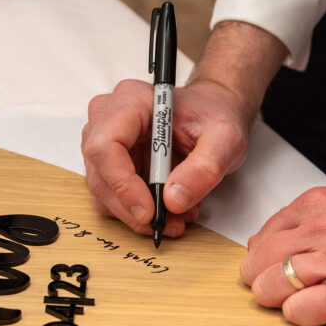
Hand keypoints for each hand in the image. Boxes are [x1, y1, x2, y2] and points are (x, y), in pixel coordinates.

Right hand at [81, 20, 288, 238]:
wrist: (210, 115)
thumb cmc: (213, 116)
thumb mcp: (225, 139)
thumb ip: (204, 168)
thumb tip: (173, 200)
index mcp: (130, 101)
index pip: (105, 146)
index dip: (122, 184)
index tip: (149, 211)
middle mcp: (108, 118)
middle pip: (101, 174)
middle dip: (132, 208)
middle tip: (169, 224)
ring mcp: (104, 141)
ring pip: (103, 191)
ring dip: (136, 214)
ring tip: (176, 217)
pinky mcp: (109, 163)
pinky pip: (112, 197)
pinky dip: (137, 212)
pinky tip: (167, 209)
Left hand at [239, 188, 325, 325]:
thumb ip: (308, 224)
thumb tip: (264, 245)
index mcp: (320, 205)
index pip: (262, 236)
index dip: (267, 261)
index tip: (283, 272)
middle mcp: (325, 228)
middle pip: (258, 262)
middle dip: (265, 283)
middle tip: (288, 294)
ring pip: (270, 287)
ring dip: (281, 302)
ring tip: (308, 302)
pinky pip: (297, 311)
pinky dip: (302, 317)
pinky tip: (325, 312)